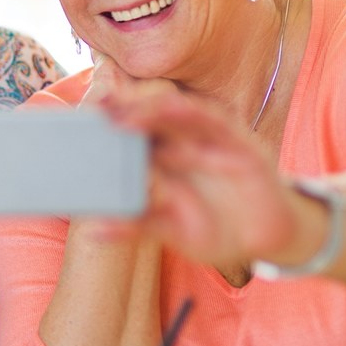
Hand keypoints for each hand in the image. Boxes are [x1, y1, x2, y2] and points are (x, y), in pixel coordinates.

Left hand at [96, 85, 296, 265]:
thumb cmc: (212, 229)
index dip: (108, 124)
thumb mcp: (170, 230)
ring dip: (152, 108)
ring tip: (125, 109)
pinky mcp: (241, 143)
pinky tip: (176, 106)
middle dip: (124, 108)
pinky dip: (196, 113)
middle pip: (150, 116)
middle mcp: (184, 142)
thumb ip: (135, 226)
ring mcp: (212, 139)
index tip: (80, 122)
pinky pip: (218, 122)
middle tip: (97, 110)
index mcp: (163, 157)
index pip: (132, 132)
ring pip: (180, 112)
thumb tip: (93, 232)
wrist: (265, 240)